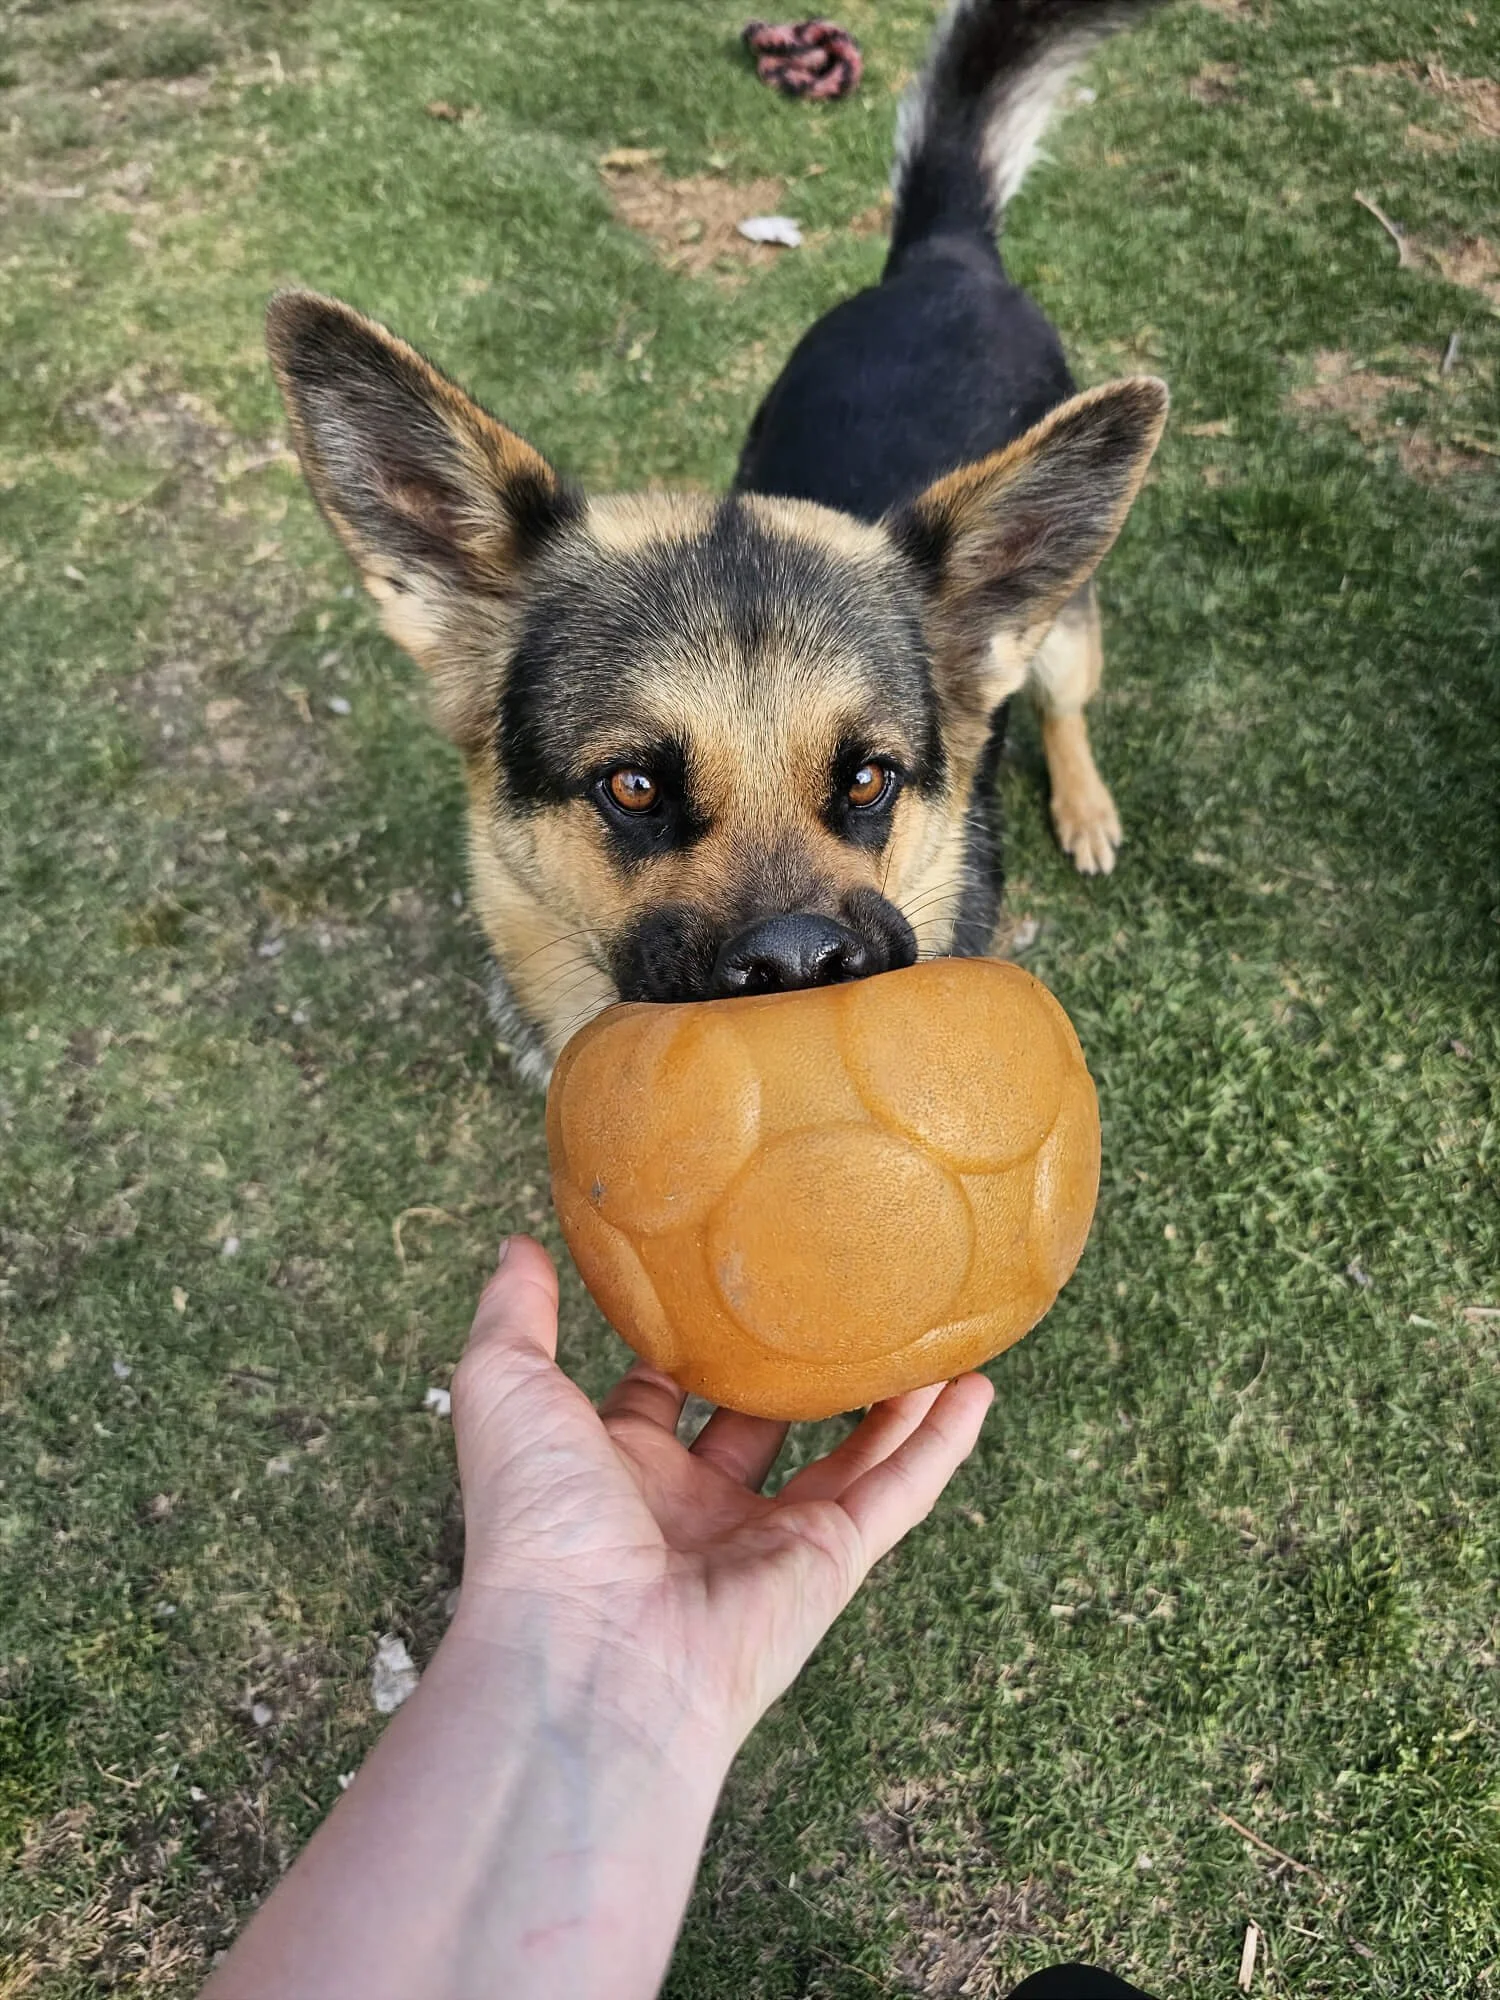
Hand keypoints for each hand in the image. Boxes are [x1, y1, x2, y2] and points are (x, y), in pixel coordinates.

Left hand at [450, 1236, 993, 1748]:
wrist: (590, 1651)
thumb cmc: (537, 1522)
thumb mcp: (505, 1390)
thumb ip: (515, 1316)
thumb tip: (519, 1244)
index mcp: (618, 1469)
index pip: (660, 1394)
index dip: (689, 1340)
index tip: (725, 1277)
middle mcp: (693, 1505)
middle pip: (761, 1423)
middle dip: (798, 1371)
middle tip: (840, 1298)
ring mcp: (766, 1537)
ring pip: (847, 1455)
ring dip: (890, 1398)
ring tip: (928, 1332)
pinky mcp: (828, 1563)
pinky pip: (897, 1494)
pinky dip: (941, 1445)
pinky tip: (975, 1389)